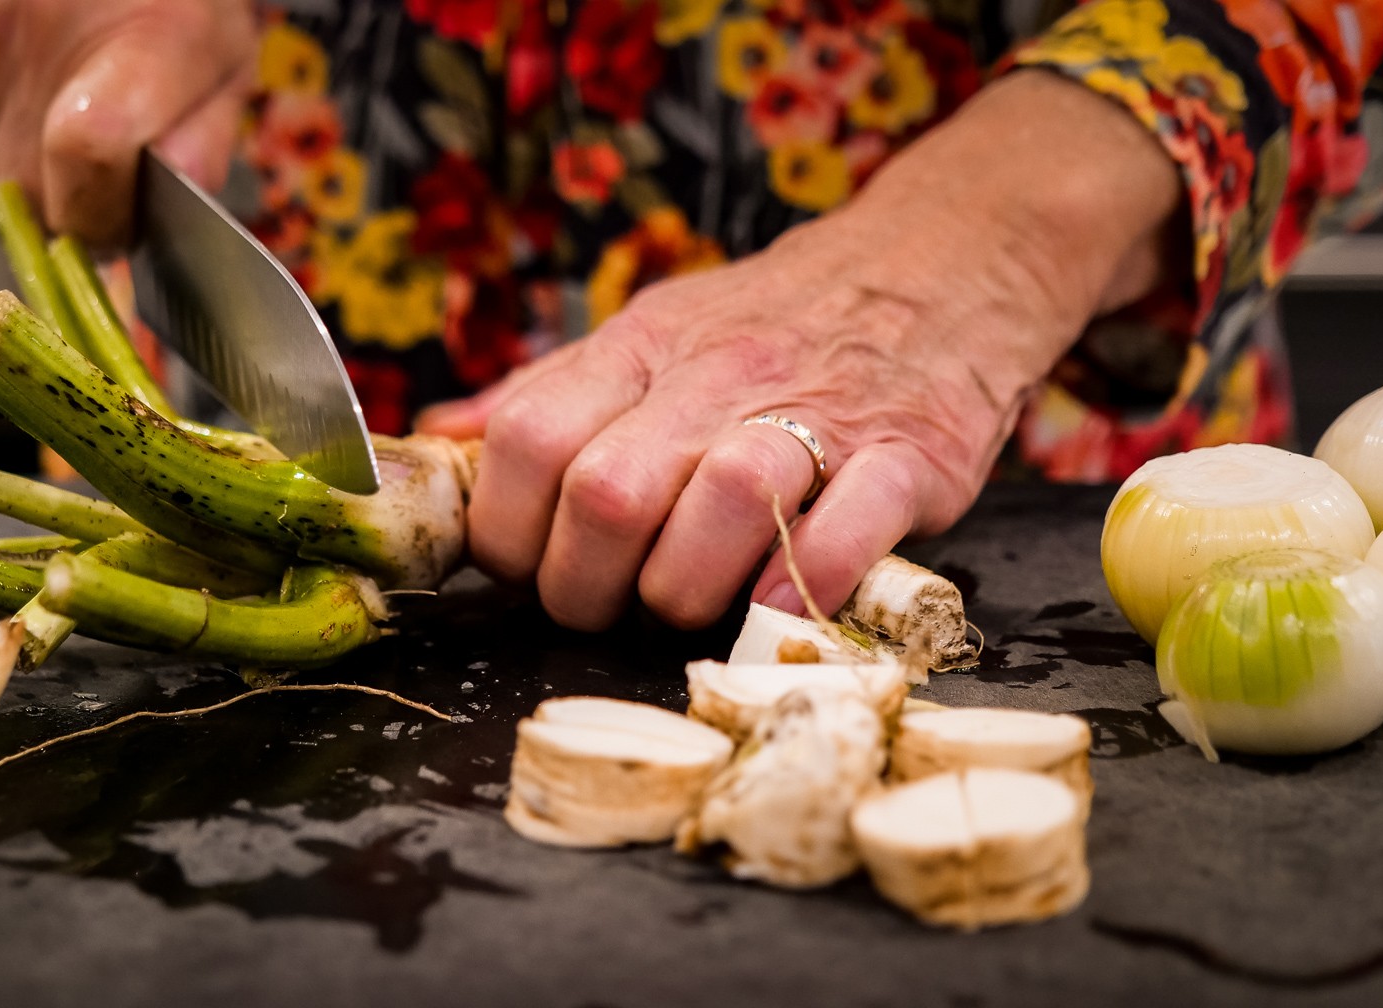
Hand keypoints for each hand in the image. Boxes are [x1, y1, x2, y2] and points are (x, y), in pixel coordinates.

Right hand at [0, 0, 256, 244]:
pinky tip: (35, 103)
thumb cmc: (174, 8)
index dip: (102, 213)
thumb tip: (150, 215)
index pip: (87, 153)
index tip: (121, 220)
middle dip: (74, 205)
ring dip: (34, 176)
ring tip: (72, 119)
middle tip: (108, 166)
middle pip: (36, 188)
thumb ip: (200, 146)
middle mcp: (40, 28)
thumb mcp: (223, 69)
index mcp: (139, 39)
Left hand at [419, 71, 1180, 630]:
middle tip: (609, 604)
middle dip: (589, 584)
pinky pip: (848, 531)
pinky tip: (779, 605)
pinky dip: (803, 584)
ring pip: (722, 503)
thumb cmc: (779, 322)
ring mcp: (821, 415)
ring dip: (687, 587)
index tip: (531, 566)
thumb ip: (550, 395)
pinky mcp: (911, 457)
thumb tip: (438, 443)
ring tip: (692, 602)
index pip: (528, 439)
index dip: (508, 529)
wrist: (945, 260)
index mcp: (645, 348)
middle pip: (609, 493)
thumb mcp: (652, 334)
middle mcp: (722, 377)